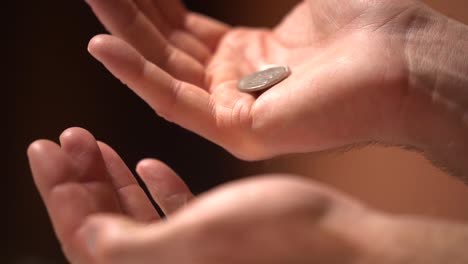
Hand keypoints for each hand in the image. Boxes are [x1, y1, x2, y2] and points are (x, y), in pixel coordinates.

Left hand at [28, 128, 467, 263]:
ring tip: (95, 145)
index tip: (46, 150)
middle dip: (79, 181)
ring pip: (134, 219)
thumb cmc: (282, 245)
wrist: (345, 251)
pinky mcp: (218, 243)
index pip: (85, 241)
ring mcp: (193, 259)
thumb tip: (85, 237)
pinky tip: (145, 163)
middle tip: (66, 139)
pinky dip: (155, 190)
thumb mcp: (198, 240)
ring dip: (111, 181)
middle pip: (102, 228)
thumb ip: (132, 248)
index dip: (58, 195)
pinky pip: (172, 218)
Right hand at [84, 0, 422, 159]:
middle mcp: (235, 83)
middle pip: (166, 48)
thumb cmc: (363, 22)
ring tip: (93, 2)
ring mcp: (234, 109)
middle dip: (130, 14)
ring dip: (125, 38)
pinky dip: (137, 75)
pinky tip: (103, 46)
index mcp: (248, 53)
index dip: (151, 2)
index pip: (182, 28)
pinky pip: (175, 102)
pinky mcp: (237, 131)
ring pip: (163, 73)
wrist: (403, 61)